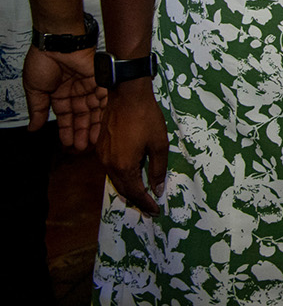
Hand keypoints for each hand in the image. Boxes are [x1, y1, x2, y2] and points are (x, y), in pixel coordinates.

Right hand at [23, 47, 104, 149]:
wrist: (58, 43)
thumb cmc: (43, 61)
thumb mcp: (36, 90)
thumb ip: (38, 110)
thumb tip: (33, 128)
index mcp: (60, 93)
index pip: (65, 116)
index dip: (66, 130)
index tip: (68, 144)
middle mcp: (76, 91)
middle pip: (81, 115)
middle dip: (81, 131)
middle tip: (82, 147)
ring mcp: (89, 85)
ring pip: (94, 109)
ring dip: (93, 125)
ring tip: (91, 141)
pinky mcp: (101, 79)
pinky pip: (105, 97)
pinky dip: (104, 111)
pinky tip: (102, 125)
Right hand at [97, 80, 168, 214]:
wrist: (127, 95)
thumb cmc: (147, 118)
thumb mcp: (159, 144)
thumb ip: (158, 169)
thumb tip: (158, 189)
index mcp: (124, 165)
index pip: (135, 192)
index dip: (146, 203)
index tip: (155, 211)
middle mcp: (109, 164)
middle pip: (122, 189)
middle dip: (136, 200)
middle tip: (149, 207)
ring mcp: (101, 156)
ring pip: (115, 179)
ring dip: (128, 189)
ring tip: (142, 195)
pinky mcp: (100, 147)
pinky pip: (110, 169)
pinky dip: (121, 176)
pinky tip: (131, 176)